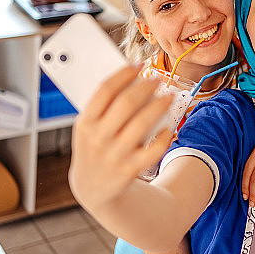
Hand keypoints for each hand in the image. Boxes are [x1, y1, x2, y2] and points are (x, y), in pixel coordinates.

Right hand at [69, 65, 173, 208]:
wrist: (93, 189)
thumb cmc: (94, 148)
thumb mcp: (88, 128)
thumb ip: (103, 106)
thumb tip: (131, 78)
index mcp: (85, 123)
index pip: (105, 90)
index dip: (125, 73)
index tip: (139, 64)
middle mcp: (98, 138)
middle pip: (127, 103)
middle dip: (147, 86)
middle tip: (158, 79)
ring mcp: (115, 154)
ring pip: (143, 123)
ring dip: (160, 105)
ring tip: (169, 96)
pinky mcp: (130, 170)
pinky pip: (154, 149)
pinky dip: (165, 135)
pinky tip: (168, 127)